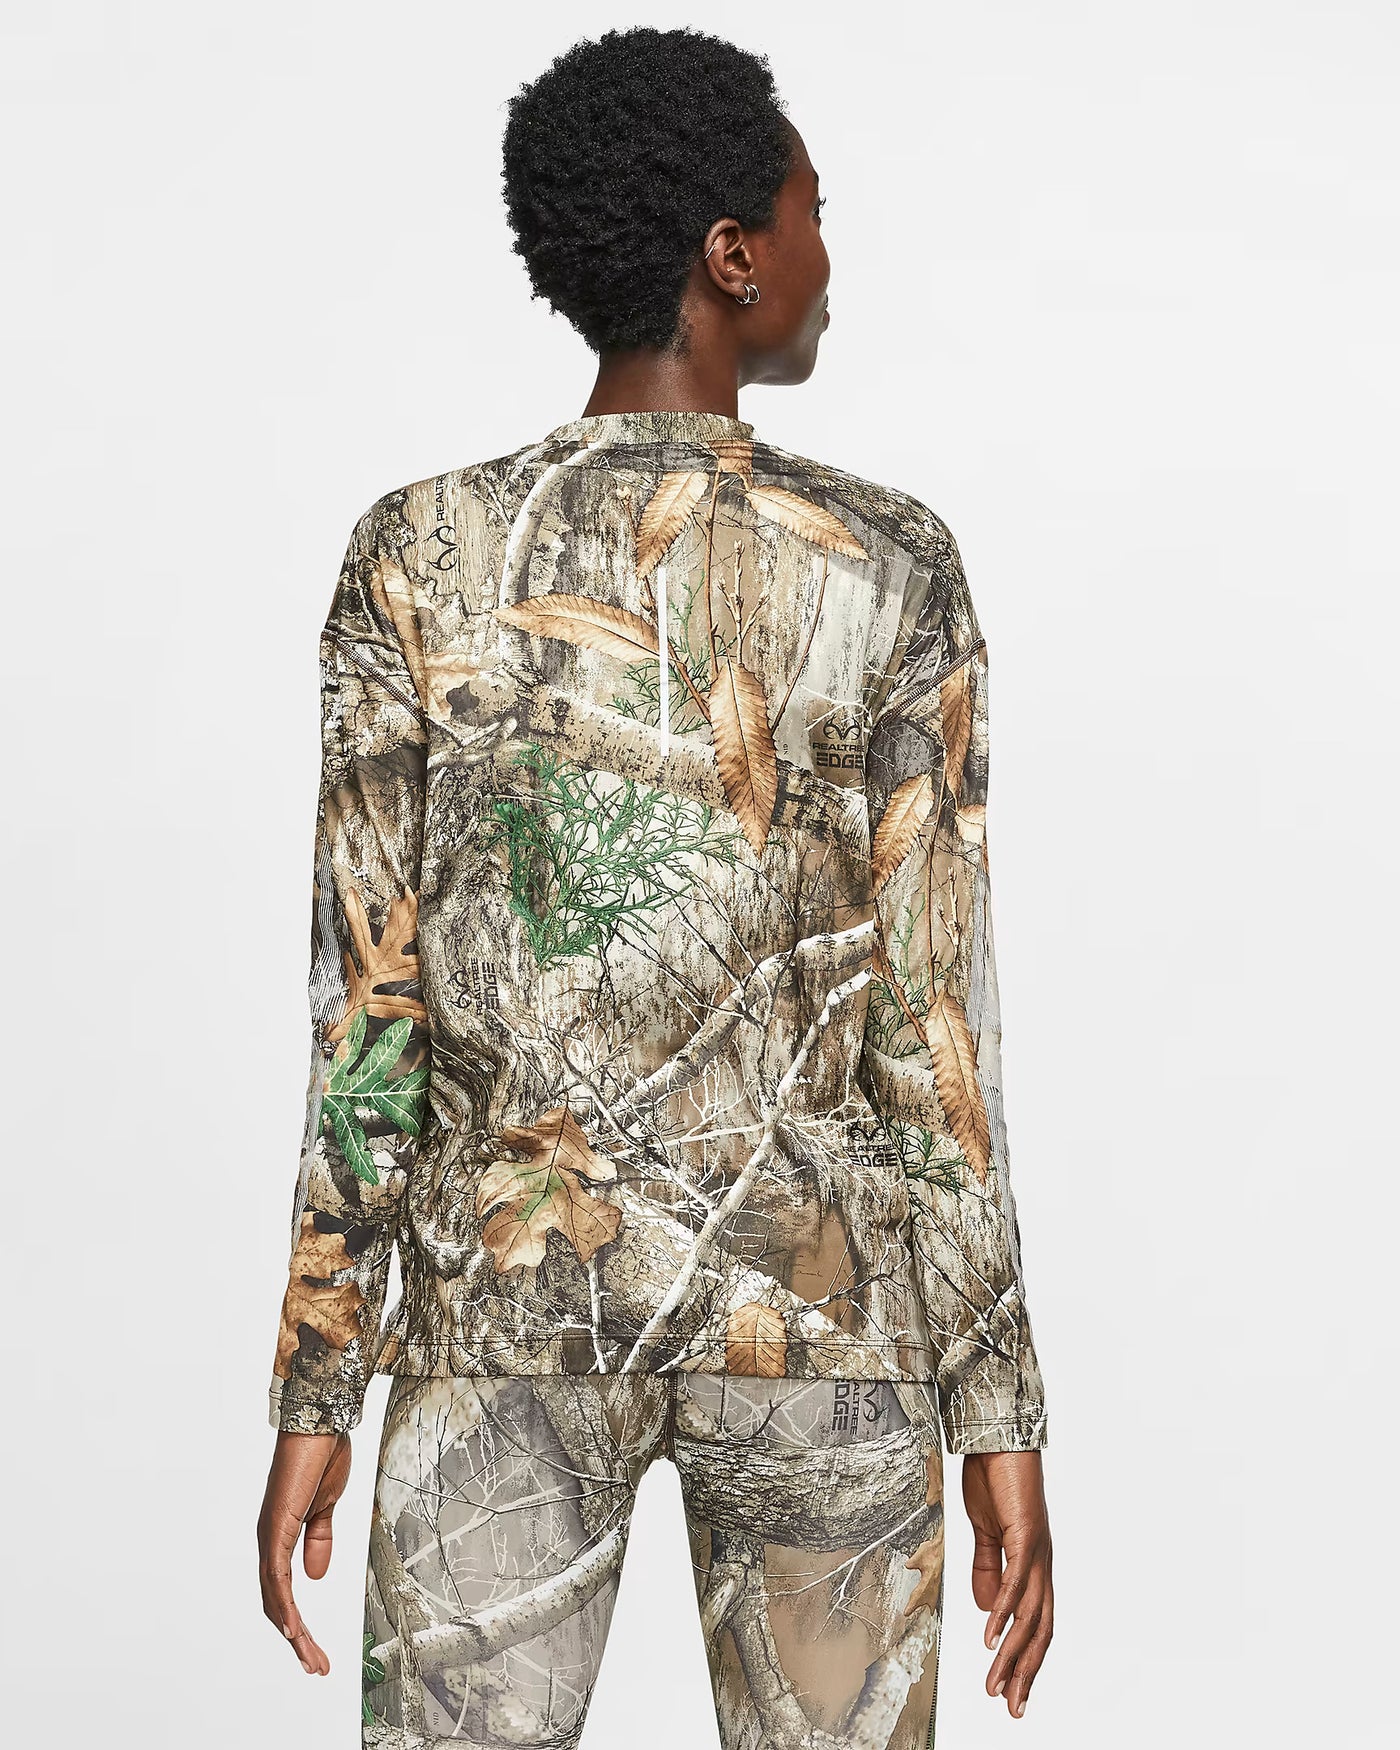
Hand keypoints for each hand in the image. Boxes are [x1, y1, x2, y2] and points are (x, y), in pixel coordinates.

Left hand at [258, 1429, 351, 1675]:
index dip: (297, 1623)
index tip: (314, 1650)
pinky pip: (277, 1574)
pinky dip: (283, 1604)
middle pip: (276, 1602)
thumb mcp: (327, 1506)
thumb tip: (314, 1577)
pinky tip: (292, 1628)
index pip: (283, 1590)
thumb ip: (319, 1540)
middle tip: (316, 1667)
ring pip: (275, 1596)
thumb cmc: (322, 1454)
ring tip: (310, 1659)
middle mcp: (269, 1540)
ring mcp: (269, 1534)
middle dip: (296, 1639)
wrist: (320, 1420)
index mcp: (281, 1536)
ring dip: (293, 1631)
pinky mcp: (276, 1526)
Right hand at [962, 1449, 1053, 1717]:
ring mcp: (1037, 1552)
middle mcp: (1042, 1565)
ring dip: (1011, 1653)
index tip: (1013, 1692)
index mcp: (1033, 1566)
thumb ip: (988, 1569)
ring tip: (996, 1685)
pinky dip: (1003, 1612)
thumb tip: (989, 1614)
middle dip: (1026, 1673)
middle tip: (1013, 1709)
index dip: (1026, 1660)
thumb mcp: (986, 1531)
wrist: (1000, 1438)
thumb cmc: (995, 1478)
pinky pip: (1015, 1581)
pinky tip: (990, 1634)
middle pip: (1040, 1631)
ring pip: (1029, 1616)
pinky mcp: (1025, 1535)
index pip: (1036, 1625)